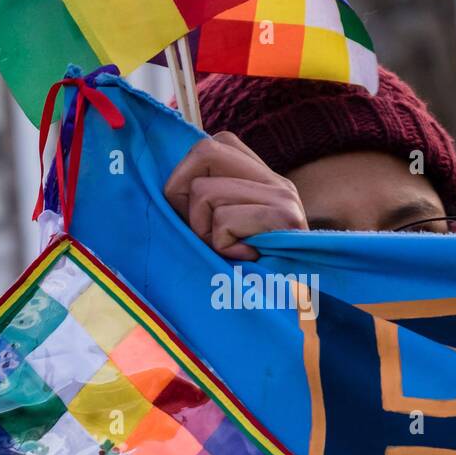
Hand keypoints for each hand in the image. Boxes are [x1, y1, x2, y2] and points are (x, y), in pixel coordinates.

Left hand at [163, 131, 307, 260]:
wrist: (291, 308)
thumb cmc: (241, 274)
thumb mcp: (215, 232)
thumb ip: (198, 204)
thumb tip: (164, 190)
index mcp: (258, 176)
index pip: (207, 147)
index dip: (184, 181)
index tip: (195, 217)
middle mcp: (274, 179)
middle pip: (203, 152)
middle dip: (186, 197)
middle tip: (205, 232)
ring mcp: (283, 195)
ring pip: (204, 193)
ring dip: (204, 230)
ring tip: (229, 249)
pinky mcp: (285, 217)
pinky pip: (222, 221)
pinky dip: (222, 246)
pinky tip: (243, 257)